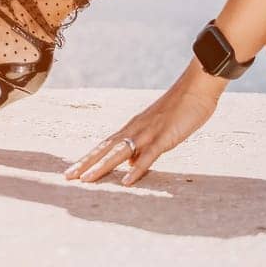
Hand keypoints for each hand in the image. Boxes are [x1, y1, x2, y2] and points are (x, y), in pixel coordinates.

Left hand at [63, 62, 225, 185]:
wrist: (198, 85)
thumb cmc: (181, 107)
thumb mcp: (158, 129)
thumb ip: (142, 146)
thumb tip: (128, 163)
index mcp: (133, 127)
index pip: (104, 145)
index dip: (87, 158)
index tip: (71, 171)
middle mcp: (136, 128)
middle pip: (105, 148)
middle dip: (85, 164)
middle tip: (67, 178)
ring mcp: (149, 132)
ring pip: (120, 152)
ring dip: (102, 167)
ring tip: (85, 181)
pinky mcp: (165, 136)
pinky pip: (149, 155)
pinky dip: (136, 169)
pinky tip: (126, 181)